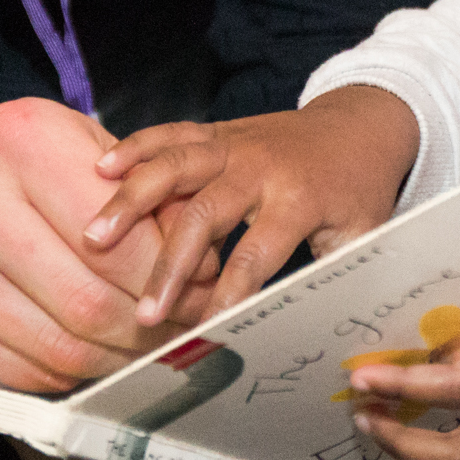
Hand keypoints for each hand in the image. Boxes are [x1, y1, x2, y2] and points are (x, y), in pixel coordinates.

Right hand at [0, 97, 215, 390]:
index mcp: (17, 136)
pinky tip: (88, 356)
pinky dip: (65, 376)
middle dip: (147, 331)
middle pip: (86, 300)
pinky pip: (17, 374)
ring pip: (56, 345)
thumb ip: (159, 205)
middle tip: (180, 336)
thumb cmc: (40, 171)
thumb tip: (207, 275)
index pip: (116, 241)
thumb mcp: (101, 158)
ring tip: (143, 350)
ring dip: (113, 360)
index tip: (199, 299)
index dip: (169, 281)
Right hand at [82, 86, 420, 324]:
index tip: (203, 330)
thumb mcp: (363, 235)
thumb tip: (316, 334)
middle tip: (144, 310)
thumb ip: (334, 277)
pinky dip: (134, 146)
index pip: (256, 254)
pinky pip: (169, 133)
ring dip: (132, 199)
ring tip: (96, 234)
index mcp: (299, 198)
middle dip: (170, 264)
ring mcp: (232, 144)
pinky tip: (100, 168)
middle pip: (204, 214)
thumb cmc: (358, 190)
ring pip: (175, 166)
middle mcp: (259, 166)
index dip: (228, 293)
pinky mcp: (215, 131)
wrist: (360, 125)